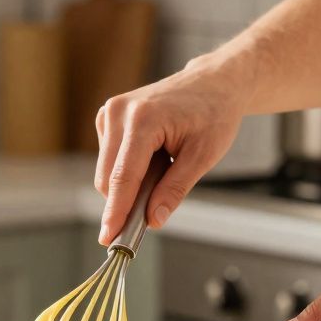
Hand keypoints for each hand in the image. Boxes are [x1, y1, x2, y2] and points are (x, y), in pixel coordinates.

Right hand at [95, 56, 252, 243]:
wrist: (213, 83)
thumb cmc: (213, 113)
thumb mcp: (203, 156)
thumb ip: (175, 189)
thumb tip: (154, 220)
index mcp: (143, 119)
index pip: (123, 176)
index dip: (116, 212)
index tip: (108, 238)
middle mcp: (118, 112)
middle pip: (108, 178)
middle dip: (125, 202)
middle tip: (154, 212)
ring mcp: (109, 113)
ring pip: (106, 172)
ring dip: (129, 185)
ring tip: (164, 168)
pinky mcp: (107, 118)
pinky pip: (109, 160)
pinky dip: (127, 171)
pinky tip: (153, 158)